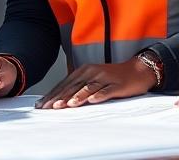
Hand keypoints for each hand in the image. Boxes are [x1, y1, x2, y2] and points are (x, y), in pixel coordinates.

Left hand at [36, 59, 156, 108]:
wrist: (137, 70)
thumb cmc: (113, 78)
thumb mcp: (93, 80)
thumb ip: (79, 87)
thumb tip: (61, 99)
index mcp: (83, 71)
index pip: (64, 84)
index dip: (52, 94)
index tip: (41, 105)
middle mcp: (91, 72)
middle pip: (72, 86)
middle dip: (59, 97)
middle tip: (48, 107)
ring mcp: (104, 78)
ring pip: (87, 88)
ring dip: (76, 97)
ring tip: (66, 105)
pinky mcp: (117, 85)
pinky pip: (106, 90)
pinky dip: (98, 95)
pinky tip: (91, 101)